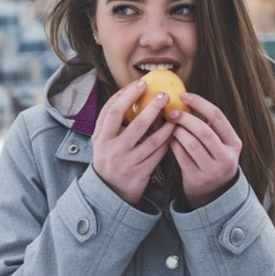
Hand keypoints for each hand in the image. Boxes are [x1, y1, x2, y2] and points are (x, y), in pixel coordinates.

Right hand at [91, 79, 175, 204]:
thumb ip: (111, 122)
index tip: (141, 83)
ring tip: (174, 113)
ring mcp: (127, 162)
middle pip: (135, 123)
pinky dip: (166, 141)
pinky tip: (173, 131)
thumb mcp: (102, 141)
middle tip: (164, 94)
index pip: (112, 110)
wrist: (108, 191)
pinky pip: (158, 153)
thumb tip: (129, 93)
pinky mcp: (140, 173)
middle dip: (152, 107)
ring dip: (166, 124)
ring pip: (152, 139)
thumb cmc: (109, 158)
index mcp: (100, 138)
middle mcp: (112, 149)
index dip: (127, 95)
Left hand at [167, 93, 241, 208]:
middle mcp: (227, 158)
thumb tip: (183, 99)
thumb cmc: (213, 158)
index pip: (217, 116)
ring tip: (170, 126)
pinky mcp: (197, 179)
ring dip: (177, 132)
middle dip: (185, 118)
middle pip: (203, 130)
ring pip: (191, 143)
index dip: (199, 103)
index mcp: (234, 143)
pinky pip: (181, 156)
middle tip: (171, 112)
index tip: (183, 95)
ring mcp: (212, 170)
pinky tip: (169, 139)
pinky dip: (173, 145)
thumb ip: (209, 126)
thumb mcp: (220, 144)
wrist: (213, 192)